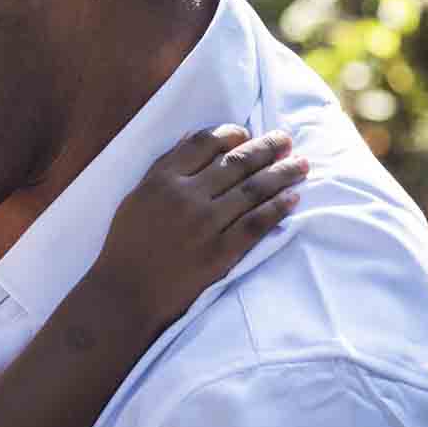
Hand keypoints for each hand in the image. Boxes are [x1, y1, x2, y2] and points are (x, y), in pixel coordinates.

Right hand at [92, 125, 305, 332]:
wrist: (126, 294)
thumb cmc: (128, 245)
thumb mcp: (136, 198)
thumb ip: (163, 168)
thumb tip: (191, 138)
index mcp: (162, 180)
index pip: (204, 143)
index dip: (231, 133)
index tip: (247, 133)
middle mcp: (185, 196)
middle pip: (236, 162)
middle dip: (266, 148)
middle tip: (286, 139)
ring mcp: (205, 224)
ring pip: (253, 189)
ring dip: (282, 174)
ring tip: (301, 164)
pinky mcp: (220, 252)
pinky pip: (257, 223)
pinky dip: (278, 208)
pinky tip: (294, 198)